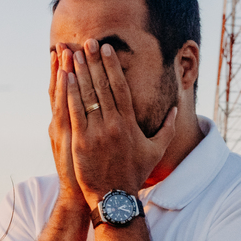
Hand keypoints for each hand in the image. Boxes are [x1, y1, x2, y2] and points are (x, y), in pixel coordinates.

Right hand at [49, 48, 83, 206]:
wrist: (81, 194)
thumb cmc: (86, 171)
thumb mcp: (79, 146)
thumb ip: (83, 127)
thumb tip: (92, 111)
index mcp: (65, 123)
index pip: (64, 90)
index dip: (63, 70)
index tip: (65, 50)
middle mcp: (61, 123)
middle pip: (62, 88)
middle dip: (64, 65)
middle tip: (64, 43)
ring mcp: (63, 130)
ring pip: (62, 96)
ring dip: (63, 72)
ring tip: (65, 51)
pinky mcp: (69, 138)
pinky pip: (66, 110)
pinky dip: (64, 93)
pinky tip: (66, 76)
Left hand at [65, 38, 177, 208]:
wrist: (114, 197)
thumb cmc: (135, 174)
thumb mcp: (156, 151)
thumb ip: (168, 129)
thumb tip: (175, 109)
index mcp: (129, 123)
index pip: (121, 87)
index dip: (112, 66)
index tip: (106, 50)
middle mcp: (113, 124)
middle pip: (102, 86)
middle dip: (94, 62)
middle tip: (87, 42)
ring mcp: (95, 132)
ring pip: (86, 95)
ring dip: (79, 72)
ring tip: (73, 54)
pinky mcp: (80, 141)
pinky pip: (74, 111)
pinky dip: (68, 93)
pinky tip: (64, 77)